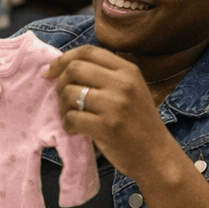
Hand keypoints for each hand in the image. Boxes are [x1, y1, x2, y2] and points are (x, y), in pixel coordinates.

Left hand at [43, 46, 177, 181]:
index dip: (63, 59)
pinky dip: (67, 125)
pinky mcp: (107, 127)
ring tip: (70, 117)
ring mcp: (115, 104)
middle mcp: (123, 83)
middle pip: (75, 69)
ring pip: (70, 93)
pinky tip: (74, 131)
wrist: (157, 156)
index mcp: (128, 70)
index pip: (88, 51)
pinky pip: (71, 118)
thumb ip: (105, 77)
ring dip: (62, 107)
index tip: (50, 71)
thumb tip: (65, 68)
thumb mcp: (131, 90)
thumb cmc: (139, 124)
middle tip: (62, 99)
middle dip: (60, 83)